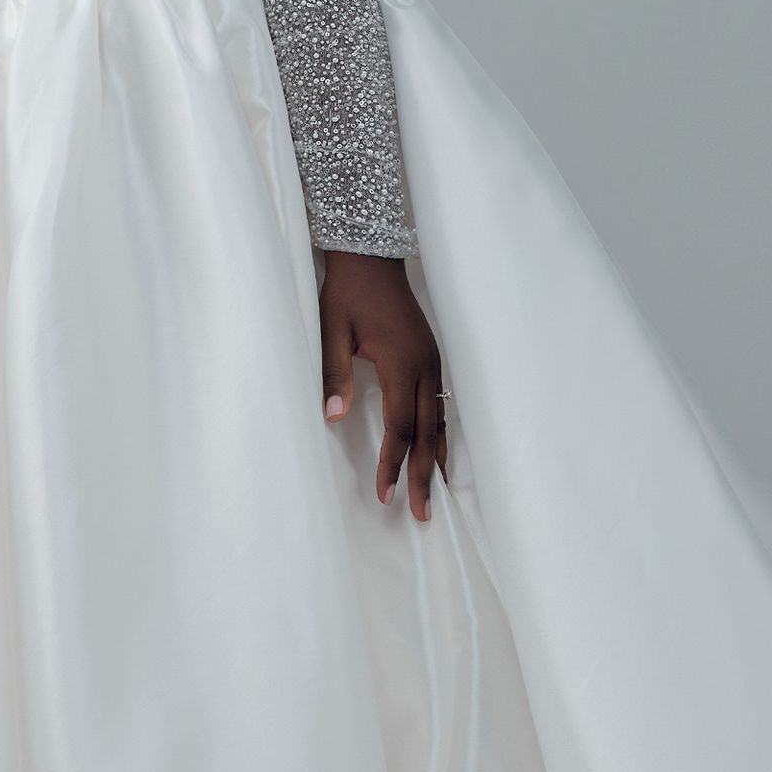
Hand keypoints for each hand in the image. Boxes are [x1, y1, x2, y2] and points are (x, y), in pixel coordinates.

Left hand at [319, 251, 446, 519]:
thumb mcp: (331, 330)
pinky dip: (439, 434)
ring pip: (439, 422)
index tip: (386, 494)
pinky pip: (440, 406)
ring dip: (436, 459)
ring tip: (435, 494)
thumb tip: (332, 415)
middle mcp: (424, 367)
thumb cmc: (347, 293)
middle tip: (421, 514)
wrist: (371, 258)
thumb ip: (333, 373)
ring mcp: (433, 362)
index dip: (393, 464)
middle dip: (424, 475)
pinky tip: (436, 452)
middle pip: (427, 433)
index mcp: (401, 363)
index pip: (400, 428)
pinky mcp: (431, 358)